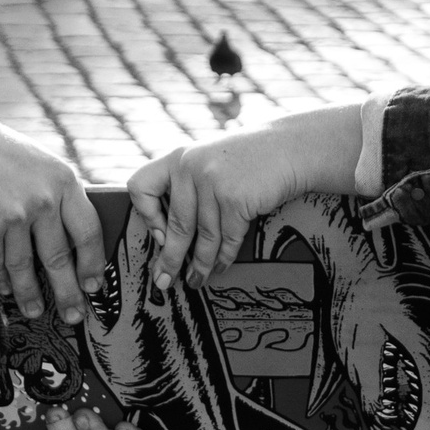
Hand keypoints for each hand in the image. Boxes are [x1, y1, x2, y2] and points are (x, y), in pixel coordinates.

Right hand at [0, 95, 103, 322]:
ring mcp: (16, 214)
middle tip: (73, 313)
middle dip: (68, 291)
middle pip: (60, 257)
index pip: (89, 230)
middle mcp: (44, 199)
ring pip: (27, 266)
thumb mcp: (36, 163)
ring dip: (30, 294)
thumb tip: (66, 235)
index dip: (92, 262)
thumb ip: (54, 194)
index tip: (93, 283)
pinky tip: (6, 290)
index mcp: (63, 180)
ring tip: (35, 310)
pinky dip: (1, 280)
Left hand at [128, 104, 363, 289]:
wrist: (289, 148)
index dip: (147, 216)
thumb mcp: (209, 160)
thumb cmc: (248, 160)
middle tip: (165, 281)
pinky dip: (224, 257)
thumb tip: (167, 235)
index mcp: (176, 157)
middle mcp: (189, 167)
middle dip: (170, 259)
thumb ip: (187, 185)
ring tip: (197, 281)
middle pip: (175, 225)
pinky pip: (226, 238)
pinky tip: (220, 267)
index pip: (140, 187)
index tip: (160, 235)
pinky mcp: (236, 198)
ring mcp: (213, 182)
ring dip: (200, 265)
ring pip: (203, 237)